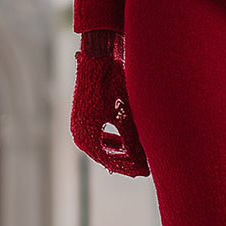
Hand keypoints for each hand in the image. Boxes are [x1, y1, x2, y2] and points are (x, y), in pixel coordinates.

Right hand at [70, 30, 149, 176]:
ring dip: (121, 151)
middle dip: (126, 161)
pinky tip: (129, 140)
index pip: (109, 162)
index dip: (130, 168)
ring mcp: (81, 123)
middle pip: (105, 156)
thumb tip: (142, 164)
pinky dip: (115, 140)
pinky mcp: (86, 114)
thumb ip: (132, 140)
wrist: (100, 54)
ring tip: (140, 156)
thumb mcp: (125, 114)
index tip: (147, 171)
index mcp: (86, 135)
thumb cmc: (112, 81)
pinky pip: (100, 135)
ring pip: (103, 146)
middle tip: (145, 167)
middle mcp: (79, 132)